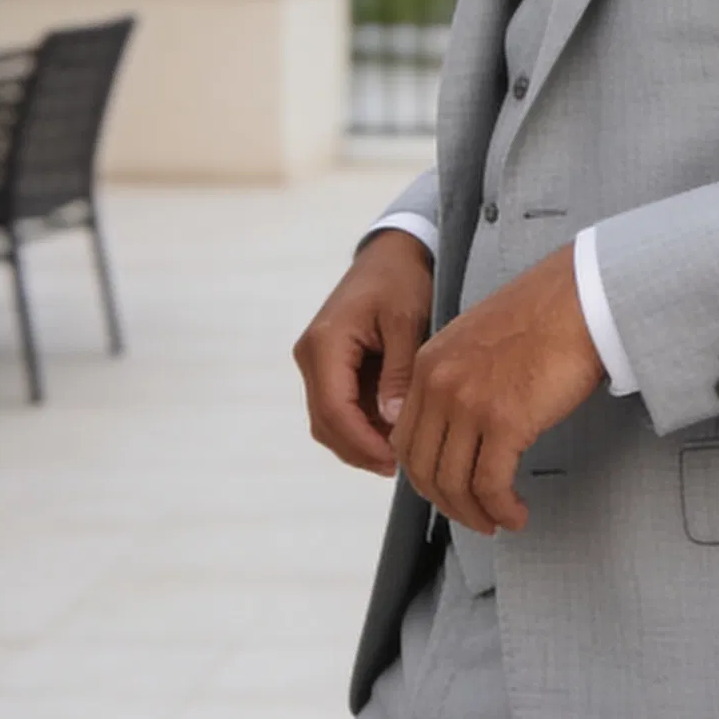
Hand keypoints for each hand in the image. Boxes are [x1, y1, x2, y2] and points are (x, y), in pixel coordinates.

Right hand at [293, 230, 434, 473]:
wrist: (392, 254)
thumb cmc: (402, 281)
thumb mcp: (407, 321)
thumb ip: (399, 371)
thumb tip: (392, 423)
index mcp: (324, 343)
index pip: (334, 410)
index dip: (363, 442)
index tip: (398, 460)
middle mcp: (310, 357)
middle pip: (326, 423)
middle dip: (362, 449)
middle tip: (404, 464)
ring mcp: (316, 364)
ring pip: (330, 422)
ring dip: (361, 441)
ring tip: (402, 452)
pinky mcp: (328, 368)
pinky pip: (339, 409)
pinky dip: (362, 426)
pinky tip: (395, 432)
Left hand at [392, 245, 605, 534]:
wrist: (581, 298)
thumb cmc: (543, 317)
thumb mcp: (477, 341)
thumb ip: (455, 379)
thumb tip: (457, 428)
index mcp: (428, 365)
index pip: (406, 439)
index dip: (425, 475)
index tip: (449, 489)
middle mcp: (438, 386)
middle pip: (423, 468)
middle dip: (447, 503)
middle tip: (473, 516)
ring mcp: (468, 404)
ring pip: (453, 483)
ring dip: (475, 513)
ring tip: (499, 521)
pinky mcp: (504, 421)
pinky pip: (490, 485)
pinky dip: (501, 508)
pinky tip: (517, 514)